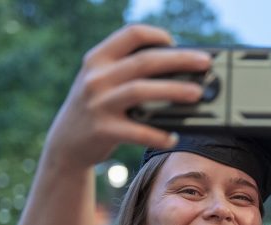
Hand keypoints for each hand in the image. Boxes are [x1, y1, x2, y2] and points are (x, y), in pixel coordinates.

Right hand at [43, 24, 210, 171]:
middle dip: (179, 60)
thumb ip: (128, 71)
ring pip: (142, 91)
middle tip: (205, 63)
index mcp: (98, 58)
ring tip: (197, 94)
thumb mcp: (102, 81)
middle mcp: (97, 77)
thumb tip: (178, 68)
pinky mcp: (103, 130)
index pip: (131, 34)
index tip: (177, 43)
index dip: (158, 35)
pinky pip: (138, 131)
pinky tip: (173, 137)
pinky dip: (158, 135)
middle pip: (145, 61)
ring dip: (174, 90)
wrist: (66, 143)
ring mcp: (99, 103)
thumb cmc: (97, 108)